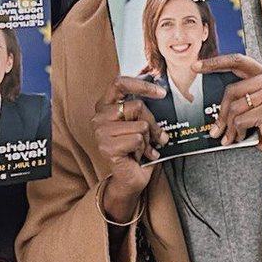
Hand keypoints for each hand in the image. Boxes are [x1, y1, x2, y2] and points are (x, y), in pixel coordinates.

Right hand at [91, 77, 168, 221]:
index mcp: (106, 106)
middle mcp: (99, 117)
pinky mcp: (107, 147)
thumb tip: (162, 94)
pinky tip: (138, 156)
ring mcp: (101, 132)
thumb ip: (144, 109)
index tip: (161, 92)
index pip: (119, 83)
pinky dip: (144, 150)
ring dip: (148, 139)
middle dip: (152, 122)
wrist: (130, 178)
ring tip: (142, 149)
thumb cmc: (136, 149)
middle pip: (137, 106)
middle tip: (156, 136)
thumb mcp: (141, 123)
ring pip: (140, 125)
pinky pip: (137, 139)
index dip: (141, 84)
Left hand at [201, 55, 261, 166]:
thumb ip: (236, 98)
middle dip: (221, 113)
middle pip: (231, 90)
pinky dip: (237, 132)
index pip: (236, 61)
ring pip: (235, 108)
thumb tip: (208, 102)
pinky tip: (241, 137)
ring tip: (230, 136)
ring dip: (229, 127)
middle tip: (215, 129)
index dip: (215, 63)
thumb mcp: (251, 106)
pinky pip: (241, 120)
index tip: (196, 66)